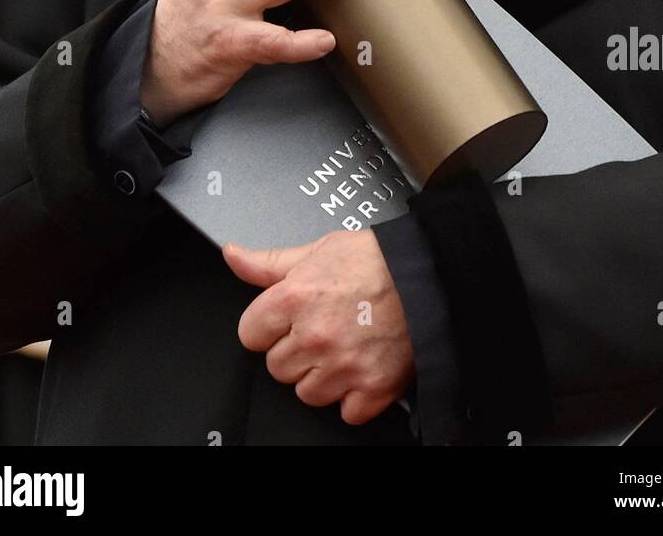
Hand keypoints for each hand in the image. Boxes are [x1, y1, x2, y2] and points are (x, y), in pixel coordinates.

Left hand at [223, 231, 414, 424]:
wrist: (428, 274)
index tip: (285, 321)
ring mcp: (343, 365)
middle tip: (323, 328)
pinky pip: (346, 412)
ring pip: (307, 394)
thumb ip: (269, 262)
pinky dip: (355, 396)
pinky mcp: (372, 388)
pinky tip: (362, 366)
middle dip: (296, 351)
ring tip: (345, 346)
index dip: (268, 326)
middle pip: (277, 367)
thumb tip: (234, 256)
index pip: (249, 334)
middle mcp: (315, 335)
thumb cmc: (376, 260)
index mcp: (295, 298)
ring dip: (322, 376)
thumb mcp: (317, 250)